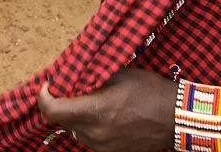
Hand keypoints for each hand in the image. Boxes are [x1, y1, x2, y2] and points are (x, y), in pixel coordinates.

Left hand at [36, 68, 179, 151]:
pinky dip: (89, 126)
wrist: (176, 118)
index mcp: (95, 111)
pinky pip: (90, 139)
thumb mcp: (119, 75)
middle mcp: (96, 133)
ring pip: (75, 131)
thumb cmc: (149, 91)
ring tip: (89, 101)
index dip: (44, 98)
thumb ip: (92, 78)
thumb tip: (72, 78)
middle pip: (62, 122)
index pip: (53, 111)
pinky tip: (102, 115)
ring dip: (75, 117)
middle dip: (60, 105)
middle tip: (69, 89)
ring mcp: (104, 146)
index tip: (48, 86)